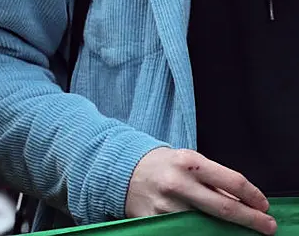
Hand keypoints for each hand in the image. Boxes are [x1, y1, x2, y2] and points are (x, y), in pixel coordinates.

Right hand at [125, 148, 275, 234]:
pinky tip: (205, 229)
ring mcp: (166, 205)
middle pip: (225, 207)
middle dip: (252, 219)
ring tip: (234, 229)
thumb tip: (243, 202)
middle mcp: (178, 183)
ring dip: (225, 229)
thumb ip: (214, 180)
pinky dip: (199, 232)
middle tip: (267, 226)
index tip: (264, 206)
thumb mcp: (190, 162)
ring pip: (207, 224)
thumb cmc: (164, 166)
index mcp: (189, 162)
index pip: (233, 181)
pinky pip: (185, 231)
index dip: (254, 196)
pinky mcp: (155, 221)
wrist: (123, 171)